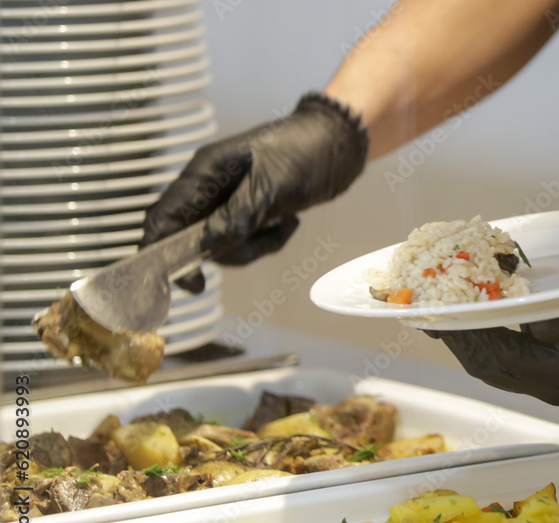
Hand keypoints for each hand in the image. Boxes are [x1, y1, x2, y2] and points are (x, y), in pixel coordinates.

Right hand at [140, 92, 368, 292]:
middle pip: (192, 237)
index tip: (187, 282)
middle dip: (225, 250)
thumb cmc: (305, 152)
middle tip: (255, 248)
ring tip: (285, 225)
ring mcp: (227, 201)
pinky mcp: (248, 212)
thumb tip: (207, 246)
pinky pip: (245, 240)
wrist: (338, 144)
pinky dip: (268, 240)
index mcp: (204, 172)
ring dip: (254, 246)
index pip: (163, 215)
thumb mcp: (272, 185)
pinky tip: (290, 223)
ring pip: (222, 244)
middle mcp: (208, 187)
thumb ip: (238, 215)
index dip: (160, 250)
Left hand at [426, 276, 558, 404]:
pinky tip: (488, 325)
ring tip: (449, 320)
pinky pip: (517, 366)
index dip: (457, 334)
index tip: (432, 311)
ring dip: (474, 345)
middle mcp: (552, 388)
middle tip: (429, 315)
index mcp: (556, 376)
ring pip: (499, 369)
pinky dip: (496, 346)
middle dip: (457, 342)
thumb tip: (508, 314)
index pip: (490, 357)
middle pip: (488, 369)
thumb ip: (549, 316)